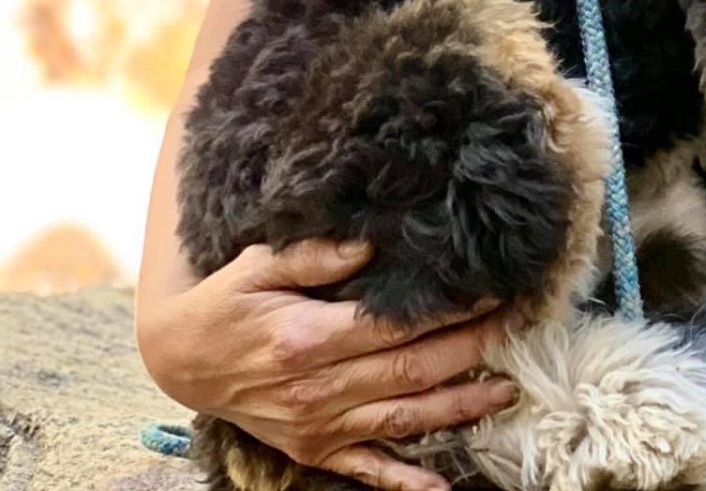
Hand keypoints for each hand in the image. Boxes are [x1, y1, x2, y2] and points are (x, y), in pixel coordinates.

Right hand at [137, 237, 515, 490]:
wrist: (183, 359)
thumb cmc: (227, 302)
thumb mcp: (259, 262)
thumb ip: (315, 253)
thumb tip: (371, 244)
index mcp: (308, 338)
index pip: (395, 326)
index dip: (448, 312)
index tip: (491, 292)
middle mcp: (318, 389)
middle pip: (410, 371)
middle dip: (470, 350)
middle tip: (517, 328)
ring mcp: (318, 425)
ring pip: (402, 419)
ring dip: (457, 408)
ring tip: (505, 391)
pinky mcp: (314, 448)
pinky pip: (366, 468)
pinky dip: (403, 481)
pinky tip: (441, 487)